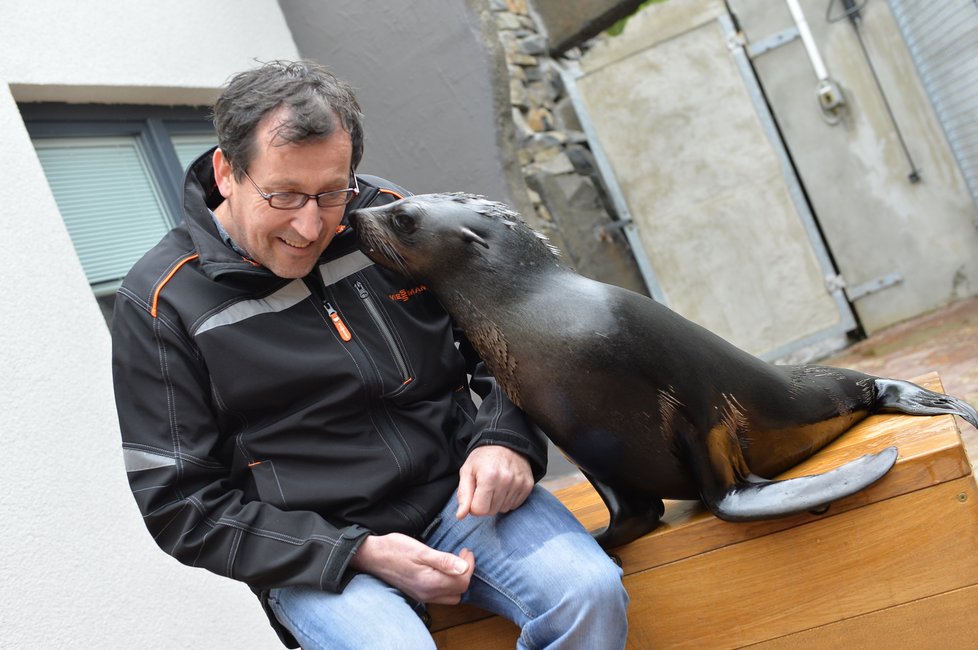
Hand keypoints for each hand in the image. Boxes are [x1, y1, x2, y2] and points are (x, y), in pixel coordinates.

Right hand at [349, 533, 474, 604]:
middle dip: (466, 574)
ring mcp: (422, 595)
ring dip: (457, 580)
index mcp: (430, 582)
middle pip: (459, 591)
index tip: (466, 551)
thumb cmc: (395, 549)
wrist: (371, 556)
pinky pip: (440, 595)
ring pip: (451, 596)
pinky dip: (447, 584)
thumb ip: (443, 561)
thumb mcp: (420, 550)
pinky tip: (443, 570)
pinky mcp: (417, 593)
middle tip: (463, 555)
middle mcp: (427, 594)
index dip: (469, 567)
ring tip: (455, 562)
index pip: (462, 582)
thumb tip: (464, 568)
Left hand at [456, 445, 533, 519]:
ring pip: (503, 509)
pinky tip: (505, 486)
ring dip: (497, 502)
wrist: (505, 442)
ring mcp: (519, 483)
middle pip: (491, 511)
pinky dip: (508, 499)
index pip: (479, 510)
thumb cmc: (483, 458)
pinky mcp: (528, 485)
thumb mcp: (467, 471)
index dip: (474, 505)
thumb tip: (460, 515)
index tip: (475, 493)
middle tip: (485, 487)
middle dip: (485, 503)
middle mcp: (506, 480)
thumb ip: (463, 494)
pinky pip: (514, 505)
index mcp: (488, 477)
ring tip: (496, 485)